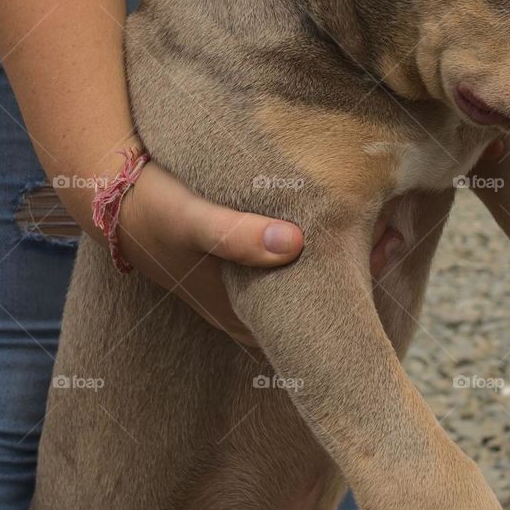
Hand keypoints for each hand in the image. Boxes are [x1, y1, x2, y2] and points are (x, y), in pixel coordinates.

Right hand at [115, 161, 406, 343]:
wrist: (110, 190)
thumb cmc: (155, 208)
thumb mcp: (192, 219)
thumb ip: (237, 235)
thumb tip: (294, 244)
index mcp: (246, 314)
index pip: (320, 319)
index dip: (361, 284)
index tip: (391, 242)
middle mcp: (254, 306)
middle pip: (326, 296)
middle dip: (365, 262)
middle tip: (399, 224)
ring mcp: (252, 282)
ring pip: (318, 272)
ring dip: (350, 245)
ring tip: (387, 210)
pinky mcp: (249, 252)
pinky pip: (302, 250)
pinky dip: (328, 232)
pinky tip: (351, 202)